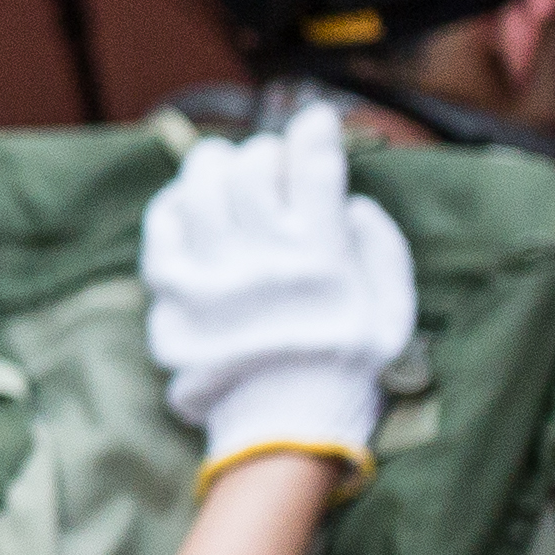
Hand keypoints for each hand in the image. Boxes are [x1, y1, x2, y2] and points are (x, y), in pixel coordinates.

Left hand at [140, 101, 415, 482]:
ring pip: (201, 186)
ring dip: (215, 165)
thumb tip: (352, 202)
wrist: (282, 433)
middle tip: (271, 161)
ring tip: (224, 167)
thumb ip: (382, 249)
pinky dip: (174, 207)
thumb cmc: (345, 371)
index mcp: (321, 259)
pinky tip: (188, 205)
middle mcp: (264, 259)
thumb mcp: (393, 314)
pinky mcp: (173, 298)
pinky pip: (161, 230)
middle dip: (266, 152)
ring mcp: (212, 275)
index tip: (314, 122)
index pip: (315, 167)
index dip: (314, 132)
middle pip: (254, 168)